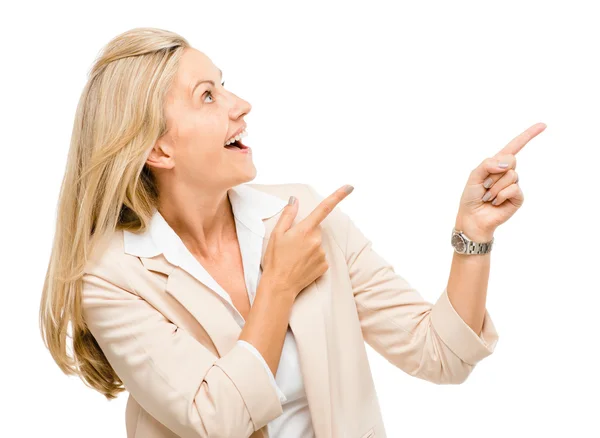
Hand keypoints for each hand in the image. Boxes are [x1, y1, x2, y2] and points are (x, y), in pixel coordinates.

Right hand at [261, 184, 353, 299]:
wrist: (279, 286)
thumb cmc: (275, 259)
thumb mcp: (276, 234)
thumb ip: (288, 215)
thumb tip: (295, 200)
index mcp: (305, 230)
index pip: (324, 208)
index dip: (338, 196)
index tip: (350, 187)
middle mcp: (317, 240)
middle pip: (315, 229)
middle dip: (306, 233)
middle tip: (291, 245)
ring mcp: (322, 254)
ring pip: (317, 244)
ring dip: (308, 247)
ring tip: (294, 258)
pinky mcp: (324, 266)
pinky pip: (319, 257)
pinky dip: (312, 259)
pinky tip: (301, 265)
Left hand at [454, 122, 546, 241]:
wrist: (472, 217)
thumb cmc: (471, 196)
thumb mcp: (474, 175)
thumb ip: (488, 164)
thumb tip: (508, 163)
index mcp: (497, 164)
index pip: (514, 146)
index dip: (528, 135)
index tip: (543, 125)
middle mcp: (508, 172)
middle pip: (511, 159)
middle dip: (494, 172)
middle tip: (485, 185)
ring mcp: (514, 185)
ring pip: (510, 175)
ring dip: (494, 187)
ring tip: (488, 196)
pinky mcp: (518, 197)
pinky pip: (513, 189)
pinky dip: (500, 195)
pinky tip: (495, 202)